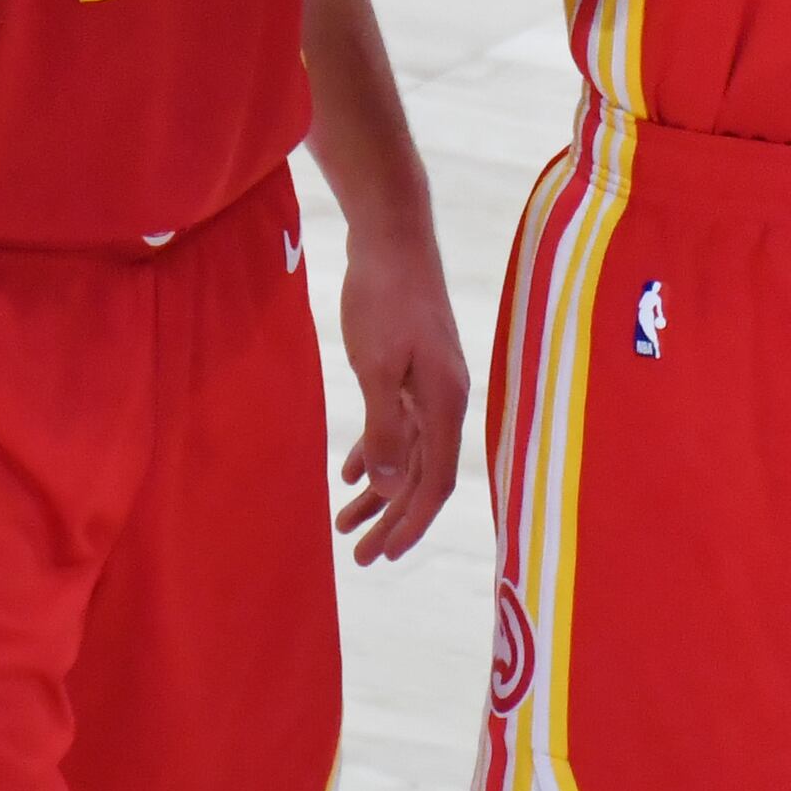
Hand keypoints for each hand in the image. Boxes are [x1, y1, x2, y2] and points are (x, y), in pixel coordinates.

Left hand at [333, 206, 469, 563]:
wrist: (392, 233)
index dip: (411, 522)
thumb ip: (384, 426)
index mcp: (444, 402)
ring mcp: (430, 384)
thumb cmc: (385, 295)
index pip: (435, 481)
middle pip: (422, 475)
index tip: (385, 555)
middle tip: (359, 557)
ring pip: (408, 453)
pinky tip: (348, 470)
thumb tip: (387, 485)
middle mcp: (444, 400)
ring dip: (379, 490)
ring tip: (345, 523)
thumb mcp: (377, 364)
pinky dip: (375, 450)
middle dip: (391, 518)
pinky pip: (397, 424)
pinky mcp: (412, 367)